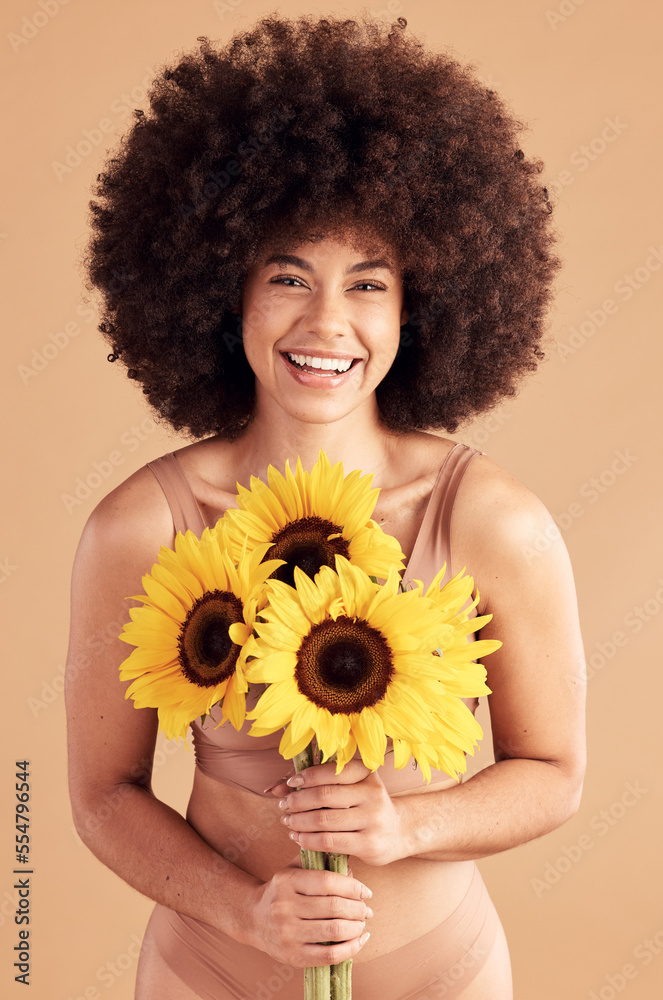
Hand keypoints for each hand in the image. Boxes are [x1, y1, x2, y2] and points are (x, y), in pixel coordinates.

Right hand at [246, 855, 372, 967]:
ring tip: (362, 923)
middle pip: (334, 907)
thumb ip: (319, 862)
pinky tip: (359, 940)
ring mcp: (288, 934)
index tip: (366, 892)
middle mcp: (285, 907)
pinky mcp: (292, 956)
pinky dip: (350, 949)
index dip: (353, 887)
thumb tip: (351, 868)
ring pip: (335, 931)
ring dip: (356, 927)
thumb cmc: (281, 891)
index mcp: (287, 881)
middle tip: (366, 909)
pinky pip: (329, 956)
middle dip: (358, 908)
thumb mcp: (294, 869)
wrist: (253, 918)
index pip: (328, 881)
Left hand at [269, 759, 407, 865]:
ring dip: (298, 822)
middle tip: (283, 806)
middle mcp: (373, 793)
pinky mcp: (369, 844)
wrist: (397, 831)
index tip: (291, 783)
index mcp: (367, 772)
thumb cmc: (363, 805)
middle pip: (324, 796)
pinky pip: (329, 842)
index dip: (307, 776)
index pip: (332, 771)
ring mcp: (373, 819)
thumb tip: (276, 787)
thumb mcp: (349, 787)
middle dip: (297, 801)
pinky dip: (308, 840)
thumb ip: (316, 782)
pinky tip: (298, 838)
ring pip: (324, 821)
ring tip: (287, 822)